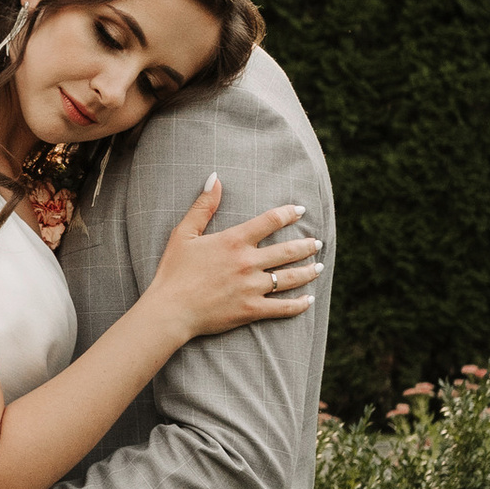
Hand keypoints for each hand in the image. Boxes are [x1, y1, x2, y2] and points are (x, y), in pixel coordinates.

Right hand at [149, 178, 320, 345]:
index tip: (301, 211)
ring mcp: (252, 287)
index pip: (270, 221)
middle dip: (306, 246)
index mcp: (234, 240)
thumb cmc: (173, 271)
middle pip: (287, 251)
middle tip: (317, 243)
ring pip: (290, 278)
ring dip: (308, 272)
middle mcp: (248, 262)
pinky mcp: (252, 310)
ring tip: (319, 267)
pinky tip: (309, 300)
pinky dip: (299, 304)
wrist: (170, 310)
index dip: (288, 213)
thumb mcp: (184, 233)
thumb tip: (215, 178)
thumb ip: (203, 206)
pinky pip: (283, 307)